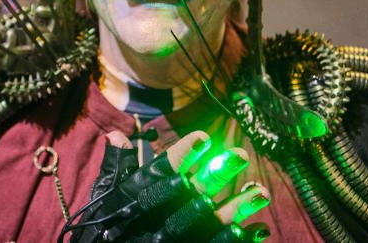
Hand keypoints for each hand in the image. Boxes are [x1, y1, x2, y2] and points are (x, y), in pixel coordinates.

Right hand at [64, 130, 270, 241]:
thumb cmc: (104, 230)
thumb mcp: (105, 200)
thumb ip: (116, 169)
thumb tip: (116, 135)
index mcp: (134, 203)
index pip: (159, 175)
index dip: (182, 156)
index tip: (203, 137)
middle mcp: (155, 225)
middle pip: (191, 197)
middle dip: (217, 176)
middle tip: (241, 154)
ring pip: (209, 225)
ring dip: (237, 209)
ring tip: (262, 191)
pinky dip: (239, 241)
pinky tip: (261, 229)